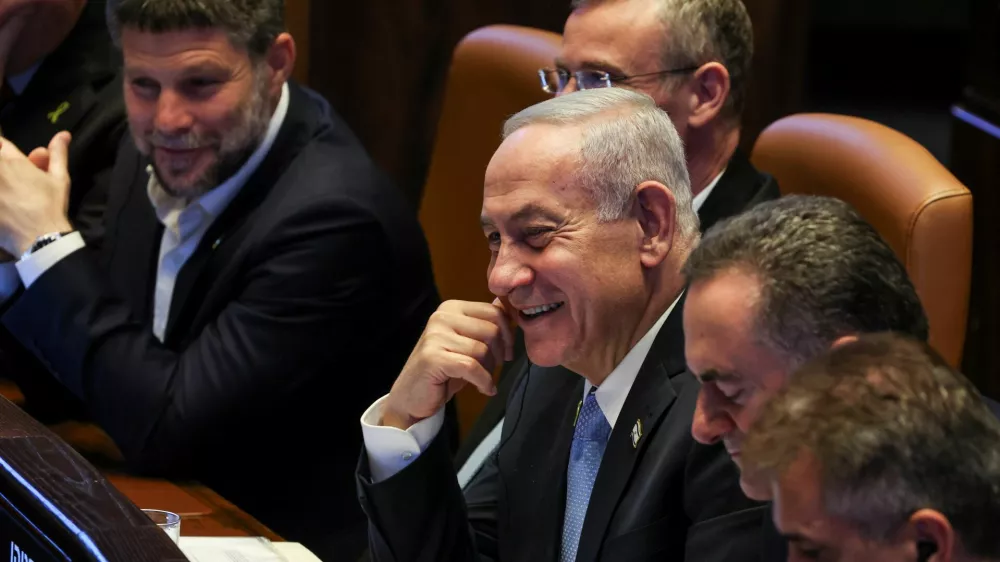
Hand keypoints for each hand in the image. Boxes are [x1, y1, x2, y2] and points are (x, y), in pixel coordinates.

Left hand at [0, 132, 72, 256]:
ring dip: (2, 182)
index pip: (0, 143)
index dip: (4, 149)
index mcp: (12, 161)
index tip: (10, 159)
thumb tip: (63, 134)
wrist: (39, 238)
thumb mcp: (59, 179)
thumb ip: (58, 154)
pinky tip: (4, 202)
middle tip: (13, 180)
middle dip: (3, 162)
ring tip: (10, 193)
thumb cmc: (51, 206)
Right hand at [382, 299, 515, 429]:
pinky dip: (484, 381)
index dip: (508, 334)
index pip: (494, 311)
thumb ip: (485, 323)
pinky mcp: (433, 357)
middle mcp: (441, 317)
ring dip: (489, 370)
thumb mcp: (468, 342)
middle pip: (491, 330)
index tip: (508, 352)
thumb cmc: (444, 370)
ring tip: (483, 379)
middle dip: (499, 354)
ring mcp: (435, 336)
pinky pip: (472, 367)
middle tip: (493, 369)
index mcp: (451, 308)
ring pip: (482, 350)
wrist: (413, 397)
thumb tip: (508, 304)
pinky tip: (484, 389)